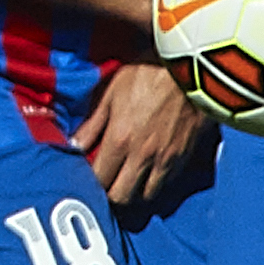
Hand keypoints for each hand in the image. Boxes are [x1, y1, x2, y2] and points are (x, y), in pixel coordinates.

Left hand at [72, 62, 212, 205]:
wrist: (190, 67)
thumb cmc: (147, 72)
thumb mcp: (112, 92)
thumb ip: (92, 124)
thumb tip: (73, 145)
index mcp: (120, 140)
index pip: (99, 180)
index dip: (91, 184)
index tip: (89, 178)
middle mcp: (142, 157)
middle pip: (122, 197)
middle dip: (111, 196)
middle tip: (107, 186)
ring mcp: (166, 159)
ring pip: (147, 196)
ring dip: (135, 194)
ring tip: (130, 183)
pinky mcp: (185, 156)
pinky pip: (168, 183)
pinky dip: (156, 184)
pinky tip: (151, 173)